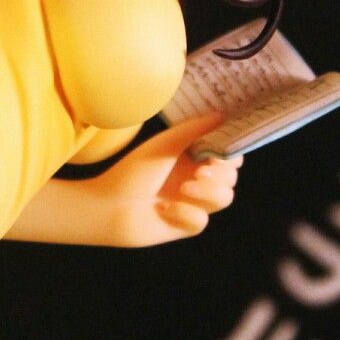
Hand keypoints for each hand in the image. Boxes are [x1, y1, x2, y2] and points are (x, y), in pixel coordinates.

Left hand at [99, 114, 242, 246]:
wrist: (109, 207)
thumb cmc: (133, 172)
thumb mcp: (165, 144)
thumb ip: (195, 129)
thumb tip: (223, 115)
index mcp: (192, 158)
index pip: (227, 154)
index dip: (230, 152)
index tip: (222, 150)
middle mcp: (196, 179)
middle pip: (231, 176)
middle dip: (220, 173)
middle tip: (200, 171)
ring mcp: (192, 203)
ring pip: (224, 198)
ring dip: (207, 193)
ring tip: (183, 189)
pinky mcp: (186, 225)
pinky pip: (202, 220)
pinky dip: (184, 213)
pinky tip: (163, 208)